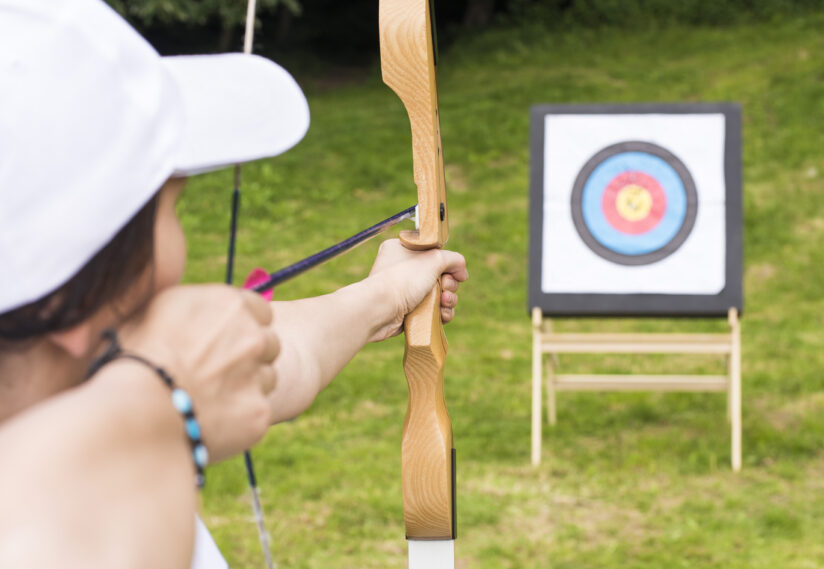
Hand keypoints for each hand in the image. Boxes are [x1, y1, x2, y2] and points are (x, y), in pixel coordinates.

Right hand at [115, 285, 278, 462]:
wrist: (135, 409)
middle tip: (218, 373)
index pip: (260, 310)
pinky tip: (209, 422)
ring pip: (267, 379)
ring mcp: (258, 375)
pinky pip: (257, 413)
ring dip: (246, 388)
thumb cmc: (132, 358)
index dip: (245, 326)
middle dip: (250, 356)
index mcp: (229, 304)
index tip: (227, 339)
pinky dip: (239, 420)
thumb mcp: (154, 312)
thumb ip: (191, 308)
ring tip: (209, 399)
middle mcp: (252, 335)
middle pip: (268, 344)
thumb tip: (195, 312)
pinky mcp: (259, 412)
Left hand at [368, 239, 467, 340]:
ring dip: (448, 299)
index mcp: (403, 250)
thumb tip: (461, 270)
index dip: (448, 263)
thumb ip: (453, 259)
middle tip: (445, 287)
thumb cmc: (402, 280)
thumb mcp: (433, 259)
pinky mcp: (408, 311)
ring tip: (444, 302)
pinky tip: (442, 314)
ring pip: (439, 294)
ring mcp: (406, 291)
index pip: (434, 252)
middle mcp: (404, 269)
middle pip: (440, 275)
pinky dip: (441, 312)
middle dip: (449, 284)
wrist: (380, 310)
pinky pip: (432, 310)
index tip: (456, 272)